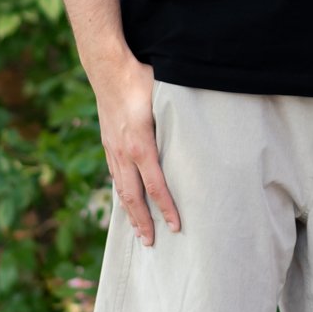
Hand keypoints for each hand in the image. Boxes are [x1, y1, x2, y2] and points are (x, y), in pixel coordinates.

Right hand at [92, 55, 179, 245]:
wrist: (107, 67)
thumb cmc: (141, 79)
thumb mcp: (165, 98)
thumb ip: (179, 119)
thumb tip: (205, 127)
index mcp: (141, 144)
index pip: (155, 185)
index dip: (166, 208)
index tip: (176, 226)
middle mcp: (123, 152)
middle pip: (133, 196)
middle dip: (143, 222)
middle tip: (151, 244)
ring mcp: (112, 149)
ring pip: (121, 189)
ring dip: (130, 212)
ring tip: (137, 230)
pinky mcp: (107, 143)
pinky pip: (115, 175)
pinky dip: (121, 193)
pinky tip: (126, 200)